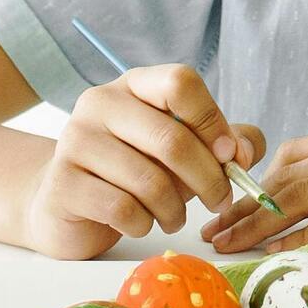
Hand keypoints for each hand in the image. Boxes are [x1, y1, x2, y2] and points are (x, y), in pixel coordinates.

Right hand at [22, 63, 263, 258]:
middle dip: (208, 179)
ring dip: (175, 210)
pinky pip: (123, 209)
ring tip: (174, 217)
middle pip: (172, 139)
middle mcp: (100, 104)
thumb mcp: (183, 150)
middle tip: (220, 201)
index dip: (212, 121)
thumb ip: (225, 142)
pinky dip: (144, 224)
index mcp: (134, 85)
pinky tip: (141, 223)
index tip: (230, 156)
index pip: (180, 83)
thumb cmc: (134, 171)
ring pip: (149, 181)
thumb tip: (244, 151)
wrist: (68, 202)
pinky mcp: (63, 183)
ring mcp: (76, 141)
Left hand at [204, 122, 307, 258]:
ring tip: (227, 247)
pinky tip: (275, 255)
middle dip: (242, 205)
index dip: (255, 182)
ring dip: (257, 224)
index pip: (295, 153)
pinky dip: (298, 238)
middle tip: (211, 232)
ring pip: (301, 194)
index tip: (230, 210)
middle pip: (287, 174)